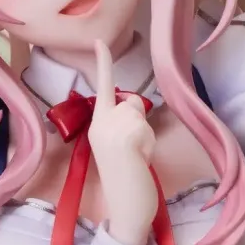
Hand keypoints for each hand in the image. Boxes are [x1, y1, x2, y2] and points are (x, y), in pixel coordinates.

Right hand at [88, 40, 157, 244]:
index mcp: (96, 125)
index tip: (100, 41)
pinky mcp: (126, 134)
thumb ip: (122, 123)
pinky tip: (138, 159)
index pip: (100, 88)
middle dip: (139, 120)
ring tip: (135, 156)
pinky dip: (148, 143)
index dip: (102, 62)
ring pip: (140, 113)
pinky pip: (146, 127)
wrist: (125, 204)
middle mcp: (99, 123)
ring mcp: (111, 128)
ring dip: (145, 134)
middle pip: (132, 101)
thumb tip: (132, 106)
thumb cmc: (125, 177)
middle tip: (132, 150)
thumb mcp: (119, 144)